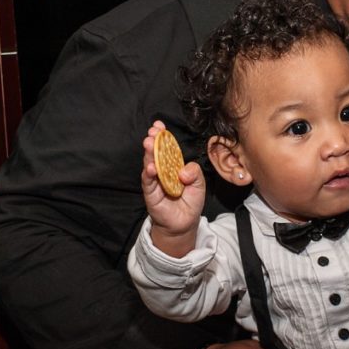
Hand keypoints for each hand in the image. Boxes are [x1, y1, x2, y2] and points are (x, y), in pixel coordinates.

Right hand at [142, 121, 204, 253]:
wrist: (184, 223)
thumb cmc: (191, 202)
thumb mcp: (199, 184)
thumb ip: (195, 172)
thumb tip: (183, 171)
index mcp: (173, 165)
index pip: (167, 147)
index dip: (163, 136)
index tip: (159, 125)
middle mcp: (162, 170)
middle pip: (156, 153)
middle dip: (153, 141)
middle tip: (153, 132)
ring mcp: (155, 181)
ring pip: (150, 164)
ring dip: (149, 154)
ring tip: (150, 143)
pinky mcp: (151, 193)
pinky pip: (148, 182)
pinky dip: (149, 174)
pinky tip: (151, 167)